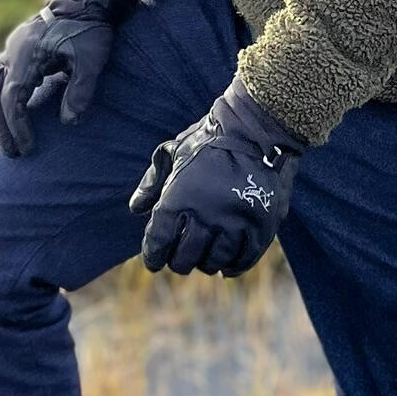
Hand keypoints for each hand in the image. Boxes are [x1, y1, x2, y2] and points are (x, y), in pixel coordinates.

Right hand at [0, 0, 130, 157]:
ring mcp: (12, 49)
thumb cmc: (90, 27)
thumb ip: (80, 89)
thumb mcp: (92, 58)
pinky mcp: (18, 50)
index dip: (18, 125)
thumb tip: (69, 121)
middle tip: (12, 152)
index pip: (13, 98)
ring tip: (4, 140)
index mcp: (26, 54)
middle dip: (1, 126)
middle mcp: (12, 52)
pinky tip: (8, 115)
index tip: (27, 146)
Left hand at [128, 71, 305, 276]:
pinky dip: (233, 267)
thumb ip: (152, 182)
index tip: (154, 261)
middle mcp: (205, 215)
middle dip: (179, 262)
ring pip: (215, 261)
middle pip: (185, 258)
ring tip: (205, 261)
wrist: (255, 129)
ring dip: (207, 264)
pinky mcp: (261, 226)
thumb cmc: (209, 140)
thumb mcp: (172, 152)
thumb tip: (135, 208)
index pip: (158, 242)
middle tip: (180, 261)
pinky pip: (244, 259)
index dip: (153, 256)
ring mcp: (235, 222)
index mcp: (178, 198)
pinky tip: (227, 267)